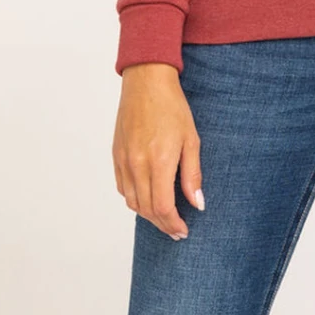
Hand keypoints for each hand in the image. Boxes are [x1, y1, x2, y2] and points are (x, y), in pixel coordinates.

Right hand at [113, 63, 204, 238]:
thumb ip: (193, 175)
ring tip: (164, 218)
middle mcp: (137, 164)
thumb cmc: (172, 107)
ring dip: (148, 215)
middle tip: (176, 231)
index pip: (163, 207)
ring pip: (132, 202)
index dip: (173, 224)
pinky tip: (148, 199)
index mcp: (158, 161)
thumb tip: (197, 204)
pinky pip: (123, 188)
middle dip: (163, 225)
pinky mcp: (116, 155)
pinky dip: (135, 200)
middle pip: (147, 210)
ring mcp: (123, 160)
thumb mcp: (191, 140)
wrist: (145, 83)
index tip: (183, 230)